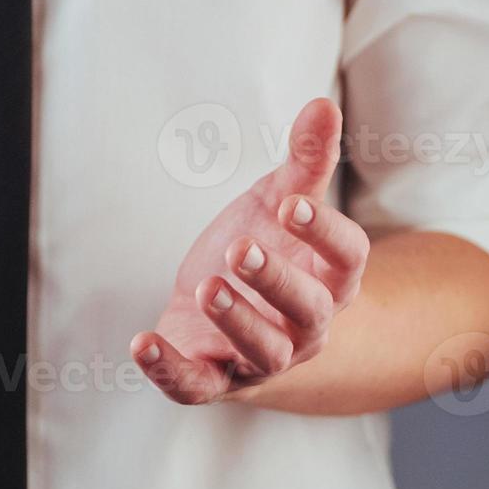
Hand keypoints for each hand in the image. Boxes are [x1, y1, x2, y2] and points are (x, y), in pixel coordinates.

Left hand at [130, 99, 369, 404]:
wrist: (222, 311)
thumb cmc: (265, 247)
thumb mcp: (279, 198)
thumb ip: (304, 160)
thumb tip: (322, 103)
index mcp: (331, 277)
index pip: (347, 257)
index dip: (325, 232)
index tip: (293, 204)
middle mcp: (306, 325)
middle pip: (307, 310)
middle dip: (275, 281)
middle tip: (240, 248)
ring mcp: (262, 358)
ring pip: (262, 352)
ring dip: (235, 322)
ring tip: (207, 286)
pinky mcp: (213, 379)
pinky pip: (196, 386)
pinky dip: (169, 370)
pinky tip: (140, 342)